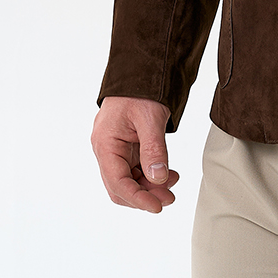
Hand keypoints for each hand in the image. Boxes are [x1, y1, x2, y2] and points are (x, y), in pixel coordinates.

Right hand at [91, 96, 178, 212]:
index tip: (157, 207)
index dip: (137, 198)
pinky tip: (168, 174)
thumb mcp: (150, 118)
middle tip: (169, 198)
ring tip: (172, 183)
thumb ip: (154, 149)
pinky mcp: (126, 147)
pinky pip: (135, 169)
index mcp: (105, 143)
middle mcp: (106, 149)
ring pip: (129, 180)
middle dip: (144, 195)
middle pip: (120, 186)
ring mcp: (115, 149)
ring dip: (150, 187)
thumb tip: (159, 178)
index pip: (118, 182)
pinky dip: (150, 175)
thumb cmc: (140, 90)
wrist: (140, 71)